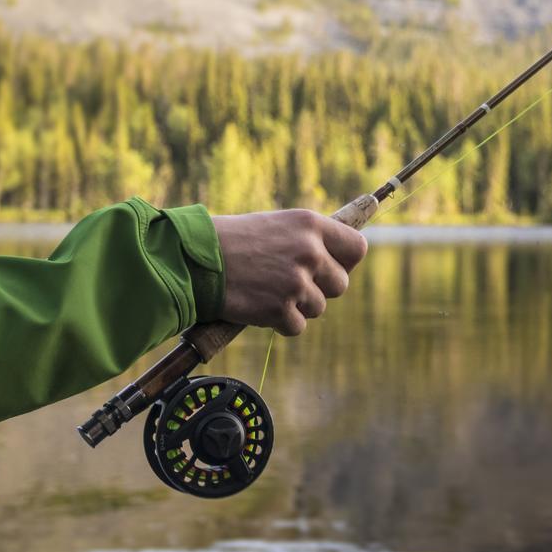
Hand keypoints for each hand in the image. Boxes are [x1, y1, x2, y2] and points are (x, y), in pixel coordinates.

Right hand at [212, 209, 367, 335]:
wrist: (194, 260)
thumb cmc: (234, 241)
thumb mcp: (279, 225)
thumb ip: (309, 240)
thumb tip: (337, 258)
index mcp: (311, 224)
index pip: (357, 248)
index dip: (346, 261)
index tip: (332, 266)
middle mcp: (310, 251)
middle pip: (340, 284)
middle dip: (319, 288)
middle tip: (290, 282)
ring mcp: (296, 282)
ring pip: (319, 307)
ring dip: (297, 306)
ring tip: (268, 290)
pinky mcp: (281, 309)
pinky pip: (297, 326)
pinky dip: (280, 322)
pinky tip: (260, 306)